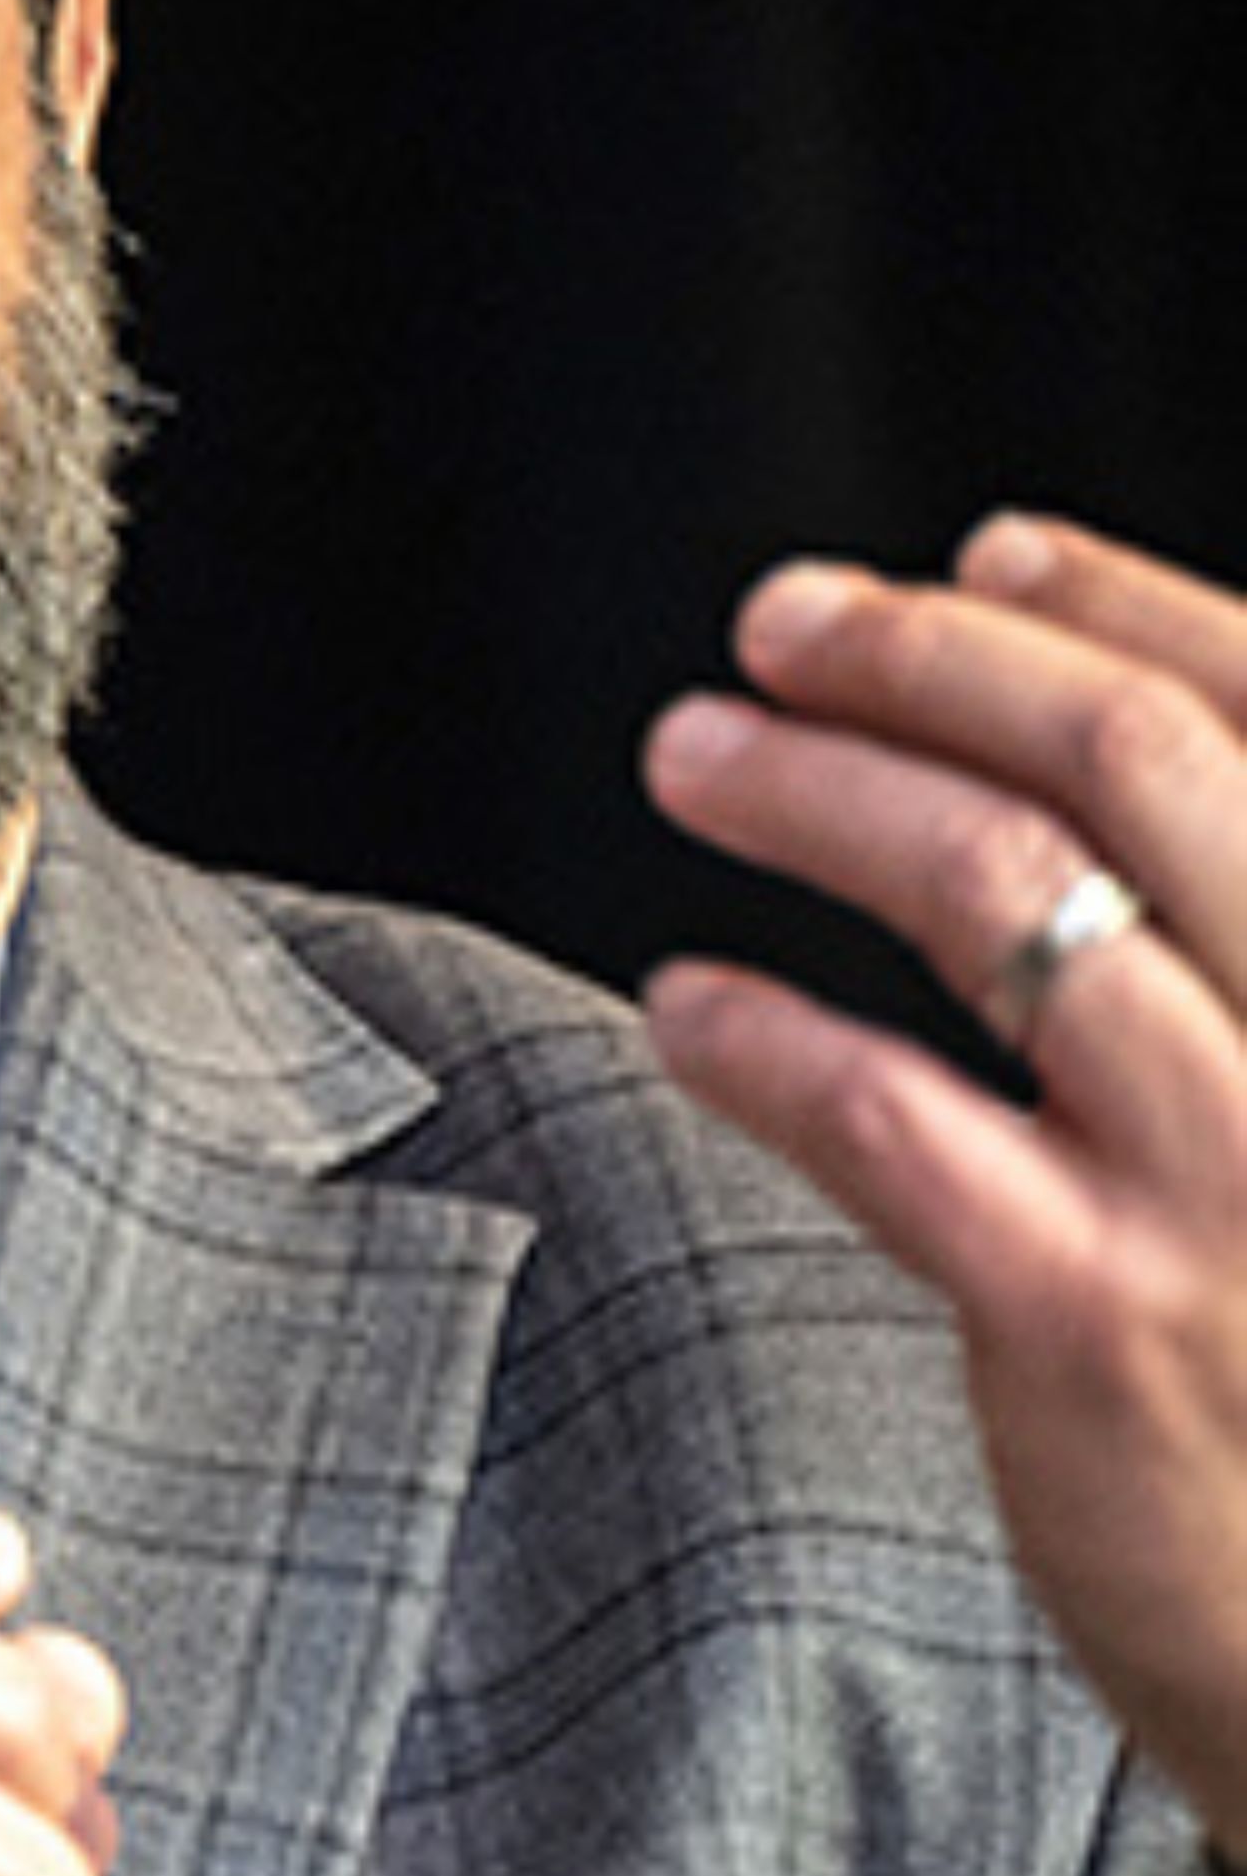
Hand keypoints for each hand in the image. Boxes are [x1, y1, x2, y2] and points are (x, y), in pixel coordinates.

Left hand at [642, 514, 1246, 1847]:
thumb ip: (1236, 931)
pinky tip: (683, 1004)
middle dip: (925, 656)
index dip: (1112, 604)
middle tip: (777, 622)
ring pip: (992, 888)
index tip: (979, 554)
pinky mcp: (1103, 1322)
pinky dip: (759, 1034)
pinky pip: (889, 1116)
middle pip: (1123, 759)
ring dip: (807, 790)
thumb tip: (1073, 698)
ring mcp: (1237, 1182)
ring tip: (689, 752)